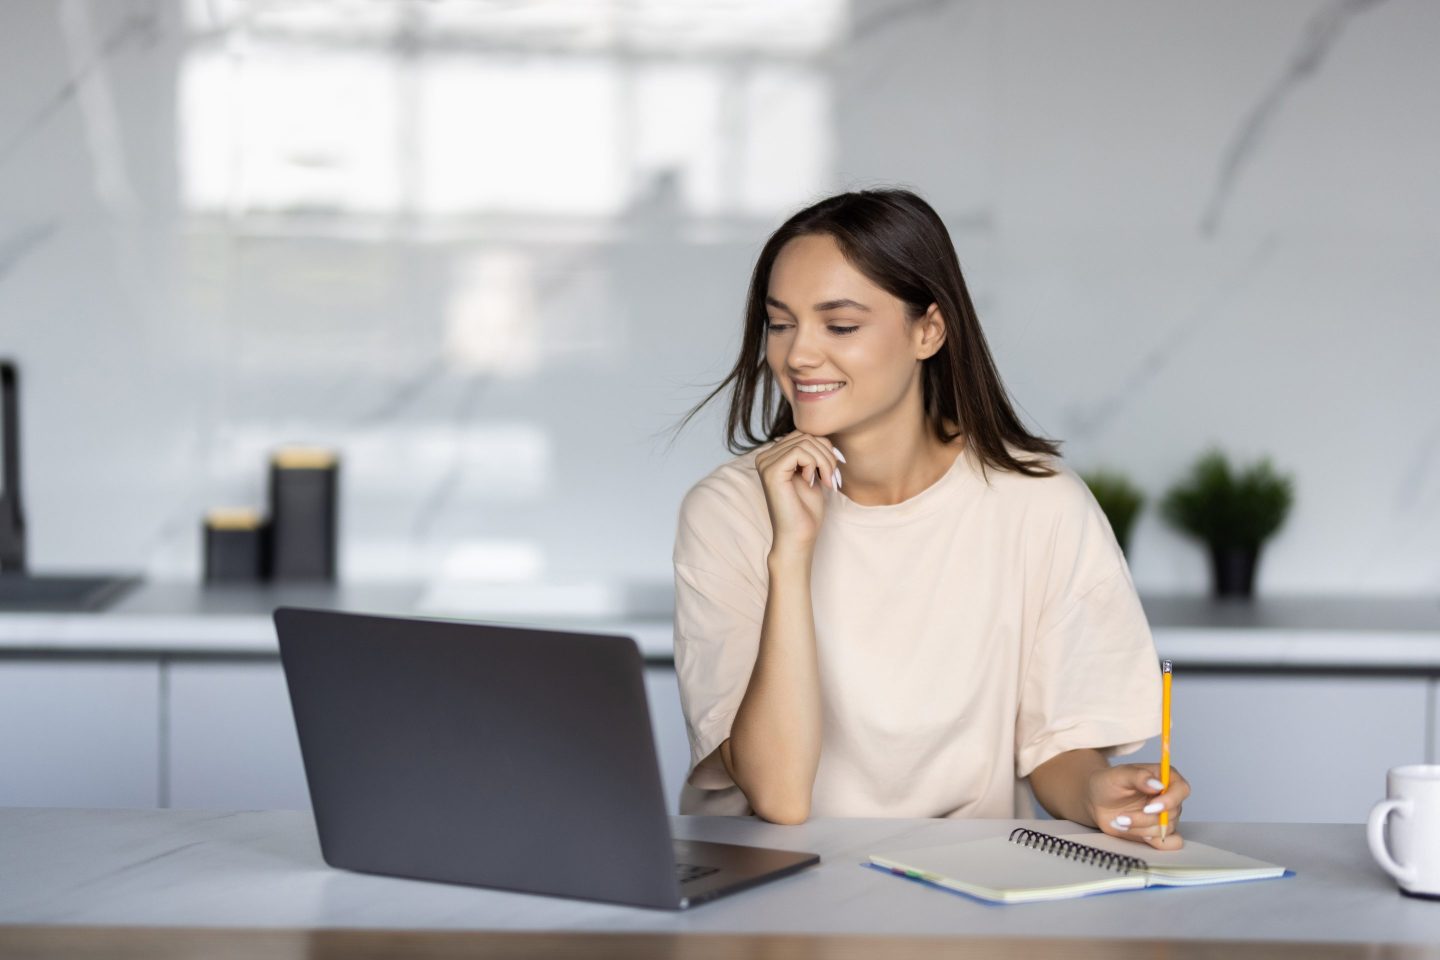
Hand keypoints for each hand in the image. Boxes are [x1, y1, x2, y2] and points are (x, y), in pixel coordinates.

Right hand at [755, 430, 842, 550]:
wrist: (799, 536)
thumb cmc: (807, 510)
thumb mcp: (813, 473)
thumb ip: (814, 452)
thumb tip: (826, 432)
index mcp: (773, 456)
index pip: (804, 434)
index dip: (825, 448)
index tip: (834, 471)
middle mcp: (765, 457)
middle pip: (805, 435)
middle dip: (827, 454)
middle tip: (832, 478)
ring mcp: (765, 463)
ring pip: (805, 441)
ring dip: (824, 461)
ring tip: (826, 481)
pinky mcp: (770, 471)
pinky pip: (799, 451)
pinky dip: (814, 465)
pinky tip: (812, 482)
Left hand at [1086, 763, 1189, 849]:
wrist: (1098, 801)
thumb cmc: (1108, 783)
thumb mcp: (1118, 775)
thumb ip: (1138, 776)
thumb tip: (1158, 785)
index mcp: (1164, 777)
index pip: (1181, 789)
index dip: (1169, 800)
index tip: (1148, 807)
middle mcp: (1170, 796)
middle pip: (1171, 814)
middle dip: (1144, 818)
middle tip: (1121, 816)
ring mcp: (1167, 815)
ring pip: (1166, 829)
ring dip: (1140, 828)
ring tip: (1120, 821)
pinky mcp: (1160, 831)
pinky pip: (1171, 843)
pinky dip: (1154, 842)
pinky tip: (1136, 833)